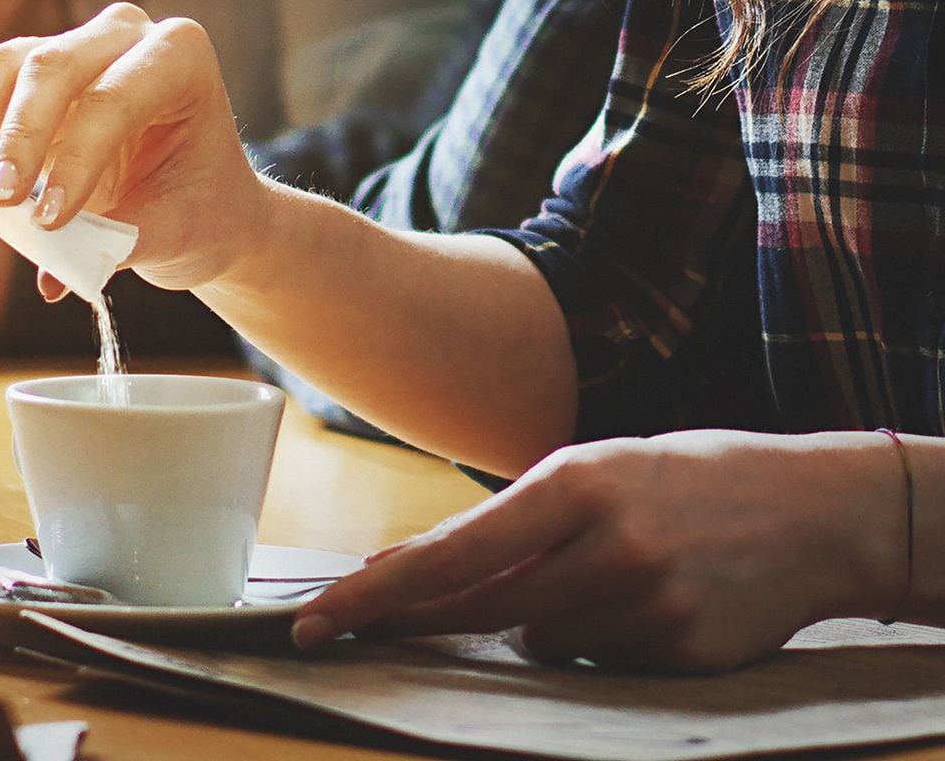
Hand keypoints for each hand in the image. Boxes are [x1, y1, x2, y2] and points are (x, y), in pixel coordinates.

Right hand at [0, 2, 267, 291]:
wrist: (202, 201)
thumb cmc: (198, 208)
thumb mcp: (175, 231)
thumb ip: (120, 243)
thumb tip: (53, 269)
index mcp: (180, 57)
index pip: (114, 100)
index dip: (76, 160)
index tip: (48, 223)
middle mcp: (126, 34)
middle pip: (51, 68)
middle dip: (16, 138)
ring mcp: (76, 45)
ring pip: (3, 67)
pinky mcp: (33, 70)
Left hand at [290, 430, 907, 672]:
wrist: (817, 512)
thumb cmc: (683, 480)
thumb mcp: (591, 472)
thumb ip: (505, 522)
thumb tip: (405, 568)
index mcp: (575, 485)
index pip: (452, 554)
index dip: (378, 594)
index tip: (317, 620)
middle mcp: (607, 548)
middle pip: (478, 609)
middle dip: (413, 622)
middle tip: (355, 629)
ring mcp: (646, 608)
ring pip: (539, 639)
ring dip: (544, 617)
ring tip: (606, 572)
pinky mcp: (679, 655)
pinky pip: (596, 663)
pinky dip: (601, 639)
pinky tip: (650, 599)